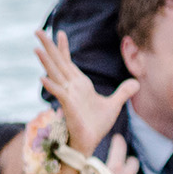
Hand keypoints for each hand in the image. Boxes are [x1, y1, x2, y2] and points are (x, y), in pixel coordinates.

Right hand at [35, 30, 138, 154]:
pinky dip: (52, 87)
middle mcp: (70, 87)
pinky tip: (43, 78)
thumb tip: (137, 82)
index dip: (63, 48)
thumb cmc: (96, 124)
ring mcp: (68, 96)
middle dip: (48, 47)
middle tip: (37, 31)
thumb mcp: (113, 105)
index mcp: (79, 85)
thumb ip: (123, 92)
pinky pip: (59, 95)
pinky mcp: (68, 108)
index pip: (68, 62)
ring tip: (36, 49)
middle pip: (58, 63)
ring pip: (55, 75)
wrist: (91, 142)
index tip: (59, 32)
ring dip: (46, 62)